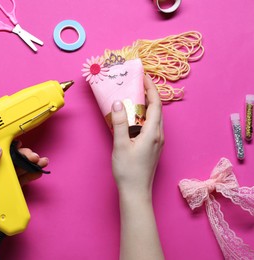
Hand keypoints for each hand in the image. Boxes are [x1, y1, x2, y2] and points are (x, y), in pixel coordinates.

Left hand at [0, 144, 48, 247]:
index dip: (11, 148)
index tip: (22, 147)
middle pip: (11, 160)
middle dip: (25, 157)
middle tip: (36, 157)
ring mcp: (0, 184)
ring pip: (17, 170)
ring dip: (29, 165)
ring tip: (42, 163)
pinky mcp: (7, 193)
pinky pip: (19, 182)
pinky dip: (28, 176)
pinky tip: (36, 173)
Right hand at [111, 75, 163, 197]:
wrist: (136, 192)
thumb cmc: (128, 171)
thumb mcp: (120, 145)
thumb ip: (119, 123)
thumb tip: (118, 103)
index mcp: (153, 133)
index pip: (156, 104)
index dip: (151, 88)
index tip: (143, 76)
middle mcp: (158, 135)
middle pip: (157, 109)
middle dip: (149, 94)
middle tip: (137, 83)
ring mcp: (157, 142)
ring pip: (155, 118)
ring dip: (147, 105)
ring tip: (134, 97)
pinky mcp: (153, 147)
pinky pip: (151, 126)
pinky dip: (144, 116)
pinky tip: (134, 118)